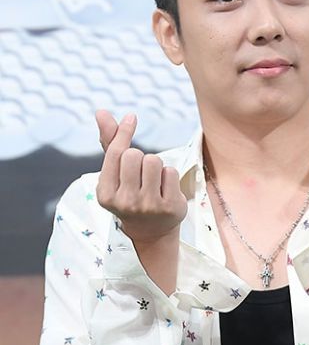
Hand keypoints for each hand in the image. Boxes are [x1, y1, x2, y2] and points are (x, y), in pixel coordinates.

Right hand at [95, 110, 187, 244]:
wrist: (151, 232)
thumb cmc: (130, 194)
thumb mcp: (115, 174)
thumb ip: (109, 143)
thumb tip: (101, 112)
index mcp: (105, 194)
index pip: (115, 154)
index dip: (124, 132)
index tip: (132, 118)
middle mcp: (125, 202)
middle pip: (135, 155)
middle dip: (140, 158)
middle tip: (140, 175)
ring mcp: (148, 206)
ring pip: (154, 161)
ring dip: (156, 166)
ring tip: (153, 182)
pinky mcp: (170, 207)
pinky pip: (171, 172)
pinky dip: (169, 176)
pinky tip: (164, 190)